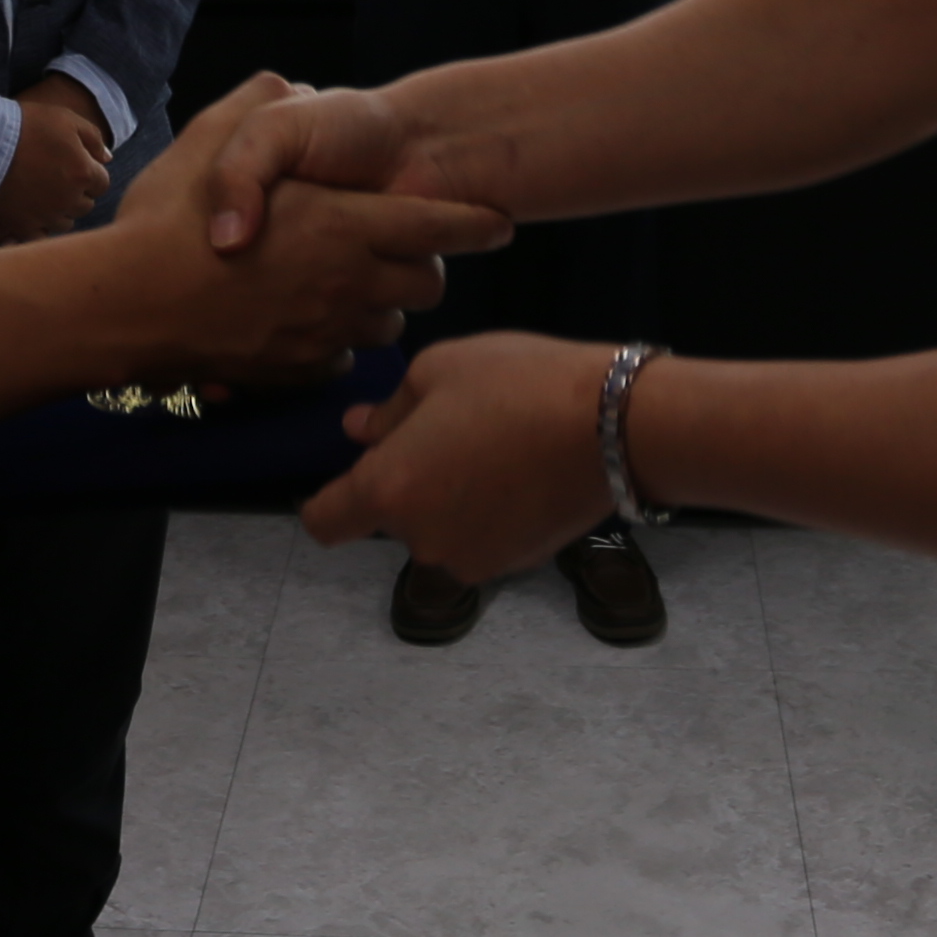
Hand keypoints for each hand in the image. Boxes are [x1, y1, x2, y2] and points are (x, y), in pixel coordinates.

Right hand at [0, 79, 113, 245]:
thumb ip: (93, 138)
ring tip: (45, 195)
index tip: (77, 166)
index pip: (101, 183)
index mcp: (83, 173)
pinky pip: (41, 235)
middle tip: (60, 179)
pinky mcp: (23, 226)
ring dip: (61, 211)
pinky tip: (33, 214)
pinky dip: (40, 227)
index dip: (91, 174)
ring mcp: (46, 216)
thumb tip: (107, 159)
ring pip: (66, 222)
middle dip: (78, 193)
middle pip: (85, 205)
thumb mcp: (66, 119)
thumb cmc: (26, 125)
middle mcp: (69, 199)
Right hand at [110, 79, 502, 385]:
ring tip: (345, 283)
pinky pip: (342, 356)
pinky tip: (303, 319)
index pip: (441, 225)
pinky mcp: (302, 370)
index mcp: (343, 224)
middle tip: (398, 248)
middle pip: (428, 282)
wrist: (131, 308)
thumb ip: (263, 106)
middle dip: (425, 265)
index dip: (476, 223)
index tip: (499, 222)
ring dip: (378, 302)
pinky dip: (335, 338)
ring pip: (388, 322)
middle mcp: (350, 282)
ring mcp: (328, 331)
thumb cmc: (170, 223)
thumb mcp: (215, 139)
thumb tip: (295, 88)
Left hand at [299, 331, 612, 576]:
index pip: (324, 522)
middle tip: (449, 431)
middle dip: (408, 482)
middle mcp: (421, 540)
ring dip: (449, 501)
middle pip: (390, 518)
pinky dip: (488, 515)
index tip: (350, 475)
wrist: (613, 424)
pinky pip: (480, 539)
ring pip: (438, 530)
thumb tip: (358, 431)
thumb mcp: (438, 370)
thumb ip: (388, 410)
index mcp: (389, 489)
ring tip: (494, 448)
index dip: (325, 501)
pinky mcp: (514, 565)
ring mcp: (470, 559)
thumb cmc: (516, 384)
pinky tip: (522, 474)